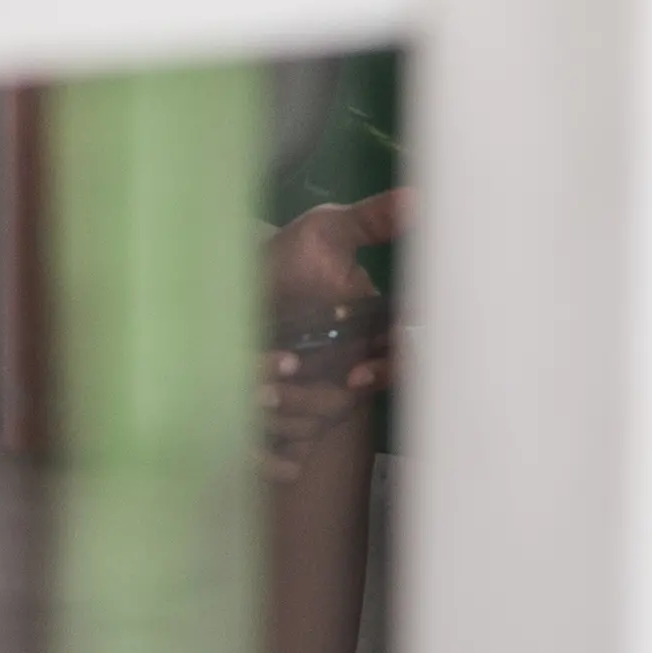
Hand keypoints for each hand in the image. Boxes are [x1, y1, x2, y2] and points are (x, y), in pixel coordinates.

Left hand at [257, 190, 409, 479]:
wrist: (229, 280)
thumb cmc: (289, 257)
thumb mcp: (328, 231)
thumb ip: (374, 220)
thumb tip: (422, 198)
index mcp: (371, 328)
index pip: (400, 360)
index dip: (386, 372)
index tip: (356, 376)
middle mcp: (350, 368)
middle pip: (349, 406)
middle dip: (318, 403)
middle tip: (283, 385)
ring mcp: (317, 395)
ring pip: (314, 426)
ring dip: (284, 418)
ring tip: (255, 395)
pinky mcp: (283, 417)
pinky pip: (287, 449)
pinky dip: (273, 454)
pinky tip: (255, 437)